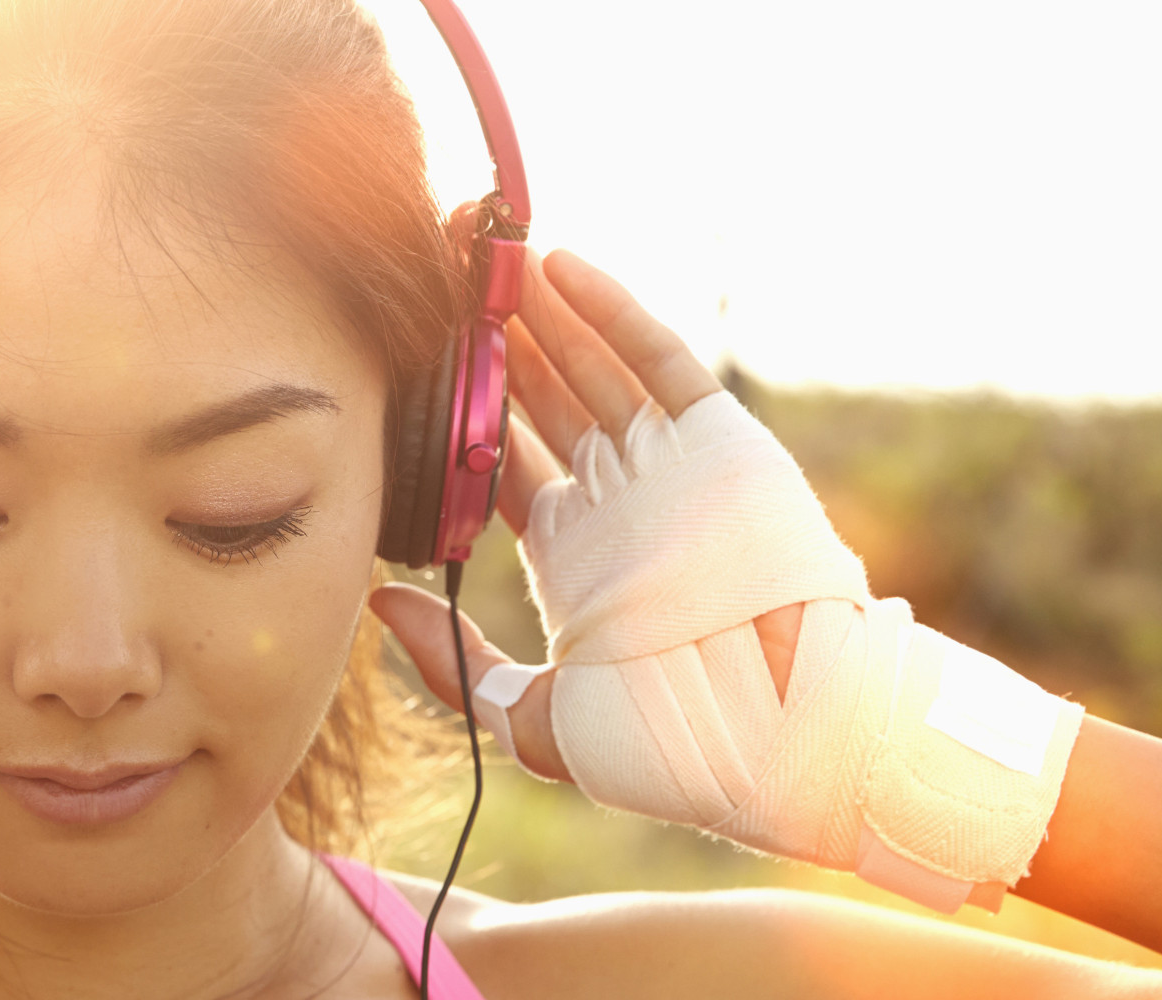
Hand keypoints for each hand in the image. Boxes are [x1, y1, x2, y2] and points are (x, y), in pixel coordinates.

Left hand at [371, 249, 798, 780]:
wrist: (785, 736)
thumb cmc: (672, 748)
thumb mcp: (534, 722)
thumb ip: (454, 666)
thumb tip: (377, 607)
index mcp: (576, 560)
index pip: (507, 464)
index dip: (466, 412)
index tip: (417, 364)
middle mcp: (618, 503)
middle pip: (545, 401)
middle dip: (496, 344)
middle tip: (442, 282)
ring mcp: (669, 467)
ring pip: (593, 367)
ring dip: (543, 312)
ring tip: (487, 257)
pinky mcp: (720, 441)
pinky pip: (660, 360)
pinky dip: (612, 311)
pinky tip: (561, 268)